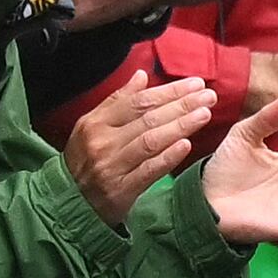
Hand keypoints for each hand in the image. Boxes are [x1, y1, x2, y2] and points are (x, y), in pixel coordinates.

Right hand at [63, 74, 213, 224]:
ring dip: (180, 126)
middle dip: (181, 105)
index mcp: (96, 123)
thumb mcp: (92, 126)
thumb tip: (142, 75)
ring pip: (150, 141)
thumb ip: (117, 100)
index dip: (169, 91)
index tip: (195, 83)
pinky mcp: (120, 191)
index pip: (138, 102)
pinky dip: (167, 157)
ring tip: (204, 114)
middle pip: (148, 119)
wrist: (68, 202)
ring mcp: (111, 167)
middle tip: (208, 96)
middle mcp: (103, 142)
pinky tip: (186, 145)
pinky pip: (148, 171)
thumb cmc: (85, 160)